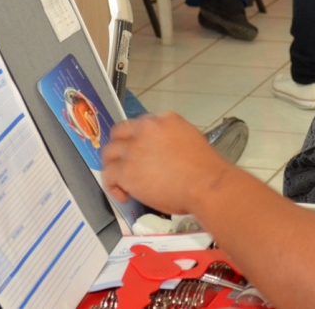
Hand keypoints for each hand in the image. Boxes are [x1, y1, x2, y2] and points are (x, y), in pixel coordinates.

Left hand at [101, 112, 229, 215]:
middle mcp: (146, 129)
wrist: (205, 184)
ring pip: (109, 152)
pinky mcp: (125, 170)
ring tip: (122, 180)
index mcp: (165, 119)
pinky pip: (108, 175)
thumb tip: (161, 151)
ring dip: (114, 165)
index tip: (141, 151)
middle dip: (120, 147)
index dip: (138, 139)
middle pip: (120, 133)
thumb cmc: (205, 168)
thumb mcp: (190, 139)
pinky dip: (112, 186)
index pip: (141, 124)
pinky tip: (124, 194)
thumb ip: (171, 138)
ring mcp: (133, 149)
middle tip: (125, 162)